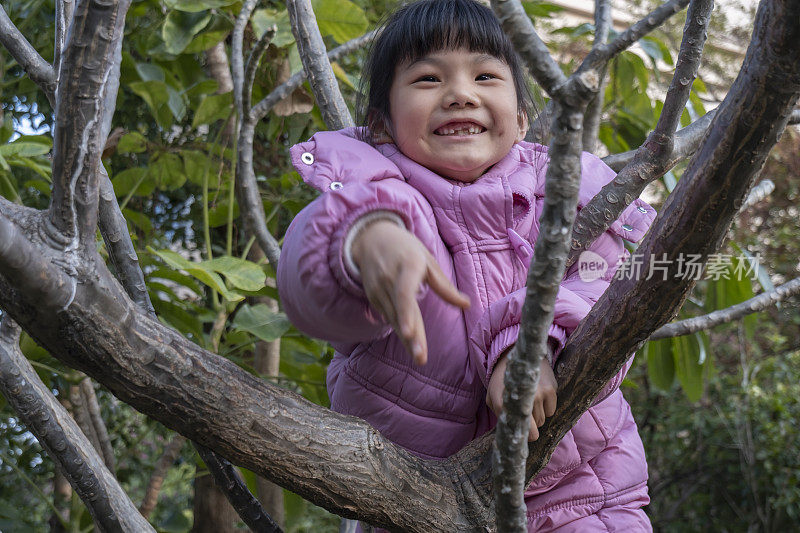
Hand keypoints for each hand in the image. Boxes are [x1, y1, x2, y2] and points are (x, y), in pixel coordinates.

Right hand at [351, 220, 469, 364]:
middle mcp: (390, 279)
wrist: (371, 238)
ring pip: (394, 318)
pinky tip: (410, 343)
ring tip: (419, 357)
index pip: (404, 293)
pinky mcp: (373, 297)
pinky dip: (400, 329)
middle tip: (421, 358)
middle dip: (410, 337)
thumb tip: (467, 305)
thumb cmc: (406, 249)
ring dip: (406, 339)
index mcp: (408, 266)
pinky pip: (389, 316)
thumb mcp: (427, 260)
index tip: (409, 333)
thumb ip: (445, 286)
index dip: (406, 314)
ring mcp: (378, 289)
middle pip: (400, 312)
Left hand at [486, 347, 556, 440]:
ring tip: (530, 401)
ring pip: (543, 420)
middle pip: (534, 430)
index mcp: (501, 402)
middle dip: (530, 425)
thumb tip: (509, 436)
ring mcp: (537, 393)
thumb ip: (499, 416)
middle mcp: (521, 399)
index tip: (522, 436)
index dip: (522, 437)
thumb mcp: (493, 398)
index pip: (518, 432)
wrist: (518, 357)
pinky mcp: (550, 389)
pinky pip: (551, 411)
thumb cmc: (503, 382)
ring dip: (538, 415)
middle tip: (525, 414)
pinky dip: (547, 407)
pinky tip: (539, 395)